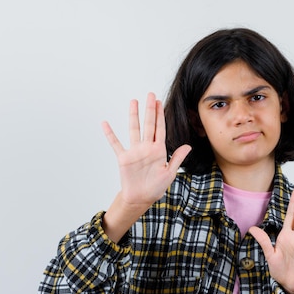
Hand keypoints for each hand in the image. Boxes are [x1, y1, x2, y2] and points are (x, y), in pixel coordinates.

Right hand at [102, 92, 191, 209]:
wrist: (141, 198)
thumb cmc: (156, 187)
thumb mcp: (170, 173)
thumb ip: (177, 158)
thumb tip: (188, 146)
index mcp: (159, 150)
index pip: (160, 129)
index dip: (160, 115)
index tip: (160, 102)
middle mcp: (146, 147)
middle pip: (148, 124)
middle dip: (149, 110)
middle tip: (150, 95)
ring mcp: (134, 151)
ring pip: (134, 129)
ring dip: (133, 116)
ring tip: (133, 102)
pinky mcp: (124, 158)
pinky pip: (116, 144)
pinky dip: (110, 134)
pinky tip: (105, 124)